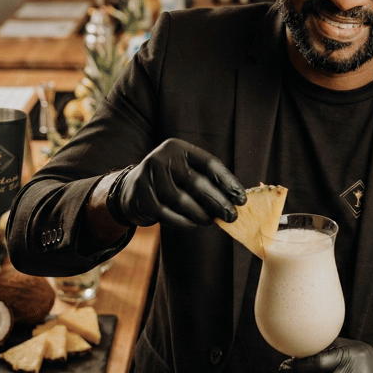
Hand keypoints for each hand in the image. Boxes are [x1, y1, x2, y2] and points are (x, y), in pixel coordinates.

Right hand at [110, 138, 245, 227]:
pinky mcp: (141, 196)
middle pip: (196, 182)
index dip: (227, 182)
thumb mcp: (186, 172)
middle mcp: (162, 158)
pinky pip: (167, 213)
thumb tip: (234, 201)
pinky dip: (183, 221)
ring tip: (211, 221)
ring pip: (181, 200)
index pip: (209, 163)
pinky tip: (193, 224)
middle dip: (218, 202)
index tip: (241, 198)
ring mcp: (149, 176)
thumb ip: (207, 181)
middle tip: (232, 216)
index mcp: (178, 148)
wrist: (131, 189)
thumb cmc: (170, 181)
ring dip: (200, 213)